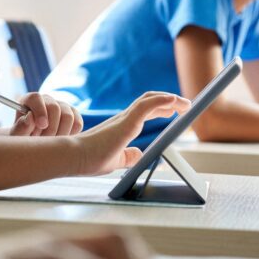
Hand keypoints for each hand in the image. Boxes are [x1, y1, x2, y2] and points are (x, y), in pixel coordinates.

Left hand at [10, 93, 83, 136]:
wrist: (36, 146)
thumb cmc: (24, 140)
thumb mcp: (17, 136)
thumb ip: (20, 128)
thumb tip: (30, 117)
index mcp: (30, 101)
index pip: (36, 98)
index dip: (40, 111)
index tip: (41, 125)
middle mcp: (47, 100)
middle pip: (55, 108)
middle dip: (50, 128)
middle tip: (43, 141)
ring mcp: (62, 106)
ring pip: (68, 116)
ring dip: (60, 134)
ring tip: (50, 142)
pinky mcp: (74, 115)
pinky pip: (78, 124)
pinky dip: (70, 135)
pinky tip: (60, 140)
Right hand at [75, 92, 190, 175]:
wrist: (72, 158)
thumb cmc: (88, 159)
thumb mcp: (116, 160)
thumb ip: (128, 156)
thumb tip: (139, 154)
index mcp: (122, 126)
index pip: (145, 111)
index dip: (161, 108)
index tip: (173, 111)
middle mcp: (124, 118)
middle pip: (150, 102)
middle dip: (170, 102)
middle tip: (185, 105)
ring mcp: (124, 119)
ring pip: (150, 100)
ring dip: (170, 99)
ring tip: (185, 103)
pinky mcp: (125, 122)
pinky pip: (146, 106)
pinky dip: (161, 101)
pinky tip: (173, 101)